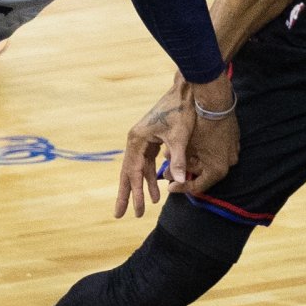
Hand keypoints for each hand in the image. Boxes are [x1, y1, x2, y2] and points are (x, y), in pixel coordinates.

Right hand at [116, 77, 192, 217]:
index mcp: (138, 139)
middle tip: (120, 214)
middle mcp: (135, 140)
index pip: (133, 172)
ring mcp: (142, 139)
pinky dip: (150, 175)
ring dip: (141, 186)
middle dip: (126, 194)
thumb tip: (179, 182)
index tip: (133, 211)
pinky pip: (146, 162)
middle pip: (127, 172)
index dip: (133, 193)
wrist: (185, 91)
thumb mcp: (180, 137)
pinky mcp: (150, 139)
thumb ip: (178, 161)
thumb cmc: (182, 112)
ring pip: (137, 168)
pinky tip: (155, 187)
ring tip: (145, 206)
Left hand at [179, 75, 239, 194]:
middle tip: (167, 170)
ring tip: (174, 155)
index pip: (198, 186)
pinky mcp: (232, 141)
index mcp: (217, 169)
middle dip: (183, 170)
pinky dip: (201, 152)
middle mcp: (228, 163)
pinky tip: (188, 145)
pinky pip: (215, 151)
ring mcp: (232, 152)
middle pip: (202, 173)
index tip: (169, 187)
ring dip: (191, 160)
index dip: (182, 187)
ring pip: (207, 161)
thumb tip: (169, 177)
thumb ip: (178, 164)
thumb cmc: (198, 125)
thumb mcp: (185, 147)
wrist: (215, 102)